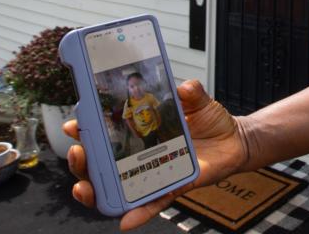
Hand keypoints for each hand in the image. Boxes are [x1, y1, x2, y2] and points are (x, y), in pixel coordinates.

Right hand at [65, 80, 249, 230]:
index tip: (73, 125)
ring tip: (84, 188)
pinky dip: (138, 213)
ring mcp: (153, 172)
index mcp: (141, 129)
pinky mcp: (171, 187)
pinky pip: (152, 203)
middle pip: (101, 162)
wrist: (235, 141)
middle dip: (82, 161)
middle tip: (77, 153)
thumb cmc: (211, 120)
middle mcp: (140, 153)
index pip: (106, 131)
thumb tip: (184, 87)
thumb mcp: (200, 102)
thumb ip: (192, 93)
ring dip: (96, 190)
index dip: (85, 129)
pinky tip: (125, 221)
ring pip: (116, 187)